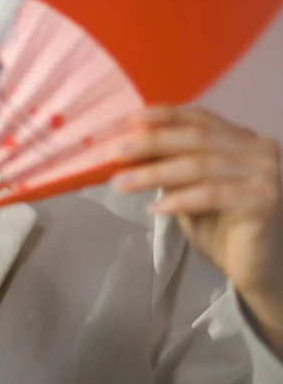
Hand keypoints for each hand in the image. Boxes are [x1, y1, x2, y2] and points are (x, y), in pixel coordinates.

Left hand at [108, 106, 282, 301]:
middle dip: (151, 143)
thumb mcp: (190, 187)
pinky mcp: (264, 199)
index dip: (164, 116)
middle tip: (117, 152)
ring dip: (155, 174)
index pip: (198, 118)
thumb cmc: (222, 226)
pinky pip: (212, 194)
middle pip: (195, 139)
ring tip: (124, 182)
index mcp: (240, 137)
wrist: (257, 268)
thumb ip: (172, 164)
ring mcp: (265, 172)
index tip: (131, 119)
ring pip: (199, 166)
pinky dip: (180, 200)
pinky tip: (156, 208)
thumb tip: (129, 148)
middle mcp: (257, 148)